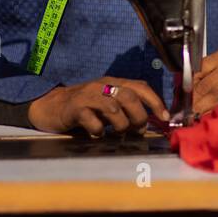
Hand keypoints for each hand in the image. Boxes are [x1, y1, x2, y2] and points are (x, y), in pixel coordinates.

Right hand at [28, 77, 168, 136]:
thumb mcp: (108, 103)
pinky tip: (97, 134)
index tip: (165, 117)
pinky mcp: (74, 108)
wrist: (52, 106)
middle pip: (129, 96)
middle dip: (139, 116)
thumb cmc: (86, 107)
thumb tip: (146, 124)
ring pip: (113, 109)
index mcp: (114, 82)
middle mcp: (102, 85)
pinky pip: (92, 121)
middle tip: (137, 130)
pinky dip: (98, 131)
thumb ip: (126, 109)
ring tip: (118, 133)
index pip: (140, 86)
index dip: (155, 101)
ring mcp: (88, 95)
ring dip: (121, 125)